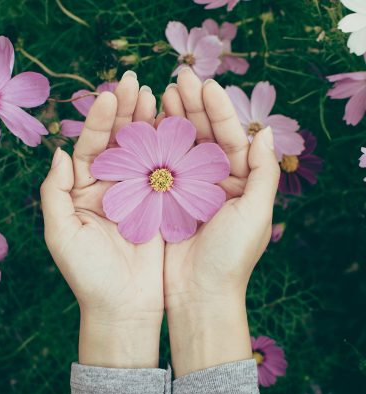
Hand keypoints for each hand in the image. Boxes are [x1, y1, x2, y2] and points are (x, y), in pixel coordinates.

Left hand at [40, 72, 162, 367]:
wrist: (125, 306)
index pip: (89, 147)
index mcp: (84, 191)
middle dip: (126, 112)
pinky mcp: (161, 205)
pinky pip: (165, 172)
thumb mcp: (61, 234)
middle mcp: (111, 187)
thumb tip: (58, 151)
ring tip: (157, 95)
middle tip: (136, 83)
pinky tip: (174, 126)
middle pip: (117, 143)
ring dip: (148, 124)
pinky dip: (169, 149)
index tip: (111, 95)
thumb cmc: (90, 275)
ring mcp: (138, 194)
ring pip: (143, 152)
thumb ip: (54, 192)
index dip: (99, 121)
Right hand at [161, 68, 279, 376]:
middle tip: (177, 80)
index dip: (219, 110)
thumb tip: (265, 131)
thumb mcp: (256, 214)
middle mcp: (215, 181)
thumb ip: (265, 172)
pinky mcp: (166, 199)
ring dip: (173, 120)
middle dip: (193, 107)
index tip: (204, 85)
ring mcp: (189, 189)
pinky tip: (148, 125)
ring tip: (161, 95)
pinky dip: (156, 146)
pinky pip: (162, 166)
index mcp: (240, 182)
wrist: (198, 294)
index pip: (232, 137)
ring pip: (182, 147)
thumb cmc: (230, 257)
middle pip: (205, 137)